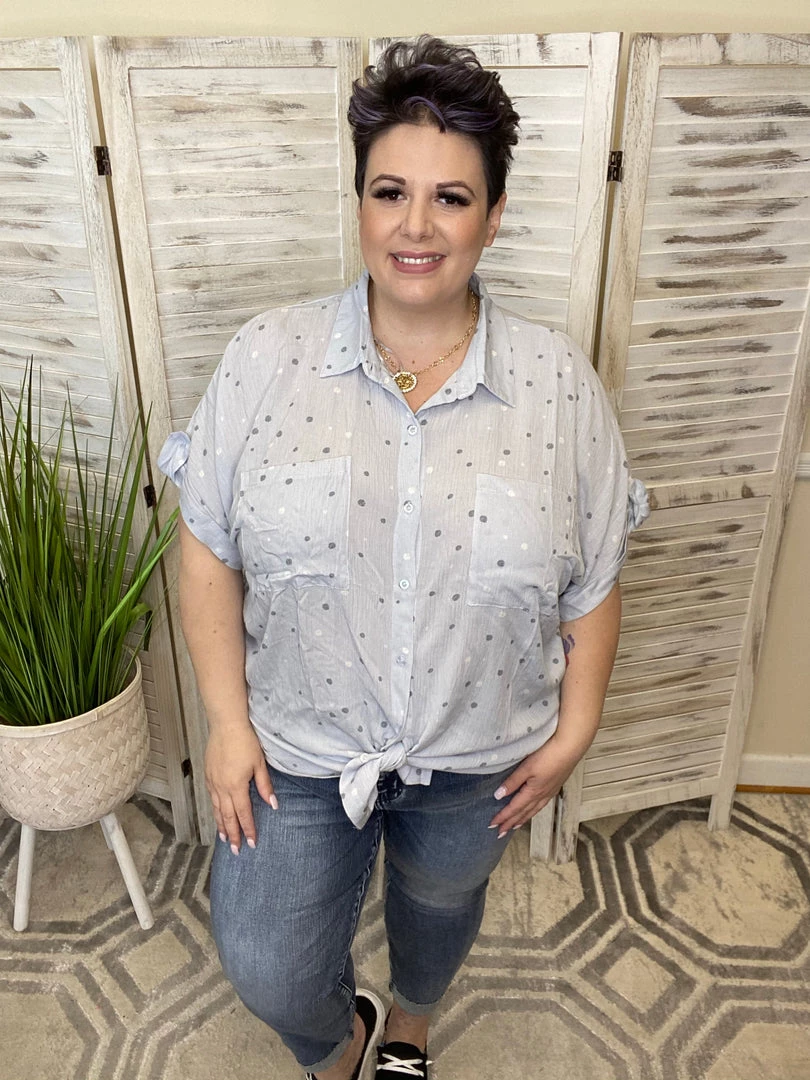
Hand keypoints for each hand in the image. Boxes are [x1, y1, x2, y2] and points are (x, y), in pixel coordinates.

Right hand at [204, 722, 276, 852]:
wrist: (226, 725)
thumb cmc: (245, 741)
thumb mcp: (260, 764)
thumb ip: (265, 786)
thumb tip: (273, 805)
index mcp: (236, 786)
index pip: (243, 814)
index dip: (248, 829)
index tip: (251, 843)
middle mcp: (222, 787)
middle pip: (227, 817)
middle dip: (232, 835)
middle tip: (235, 850)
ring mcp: (213, 782)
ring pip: (216, 809)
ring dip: (221, 825)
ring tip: (224, 839)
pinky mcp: (208, 775)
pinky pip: (211, 798)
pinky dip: (214, 811)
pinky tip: (217, 815)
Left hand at [488, 732, 584, 836]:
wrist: (570, 749)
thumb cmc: (548, 756)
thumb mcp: (526, 768)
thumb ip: (513, 782)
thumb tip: (498, 796)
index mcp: (533, 792)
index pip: (514, 808)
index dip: (503, 817)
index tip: (492, 825)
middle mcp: (542, 795)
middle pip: (523, 813)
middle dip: (511, 823)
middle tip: (501, 833)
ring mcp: (549, 791)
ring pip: (533, 810)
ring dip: (522, 819)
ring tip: (515, 825)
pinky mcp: (555, 786)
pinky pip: (541, 804)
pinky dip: (533, 811)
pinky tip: (533, 809)